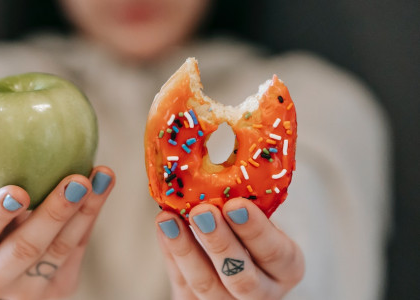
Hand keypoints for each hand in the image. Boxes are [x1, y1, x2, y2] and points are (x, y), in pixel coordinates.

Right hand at [0, 166, 114, 299]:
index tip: (18, 189)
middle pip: (25, 248)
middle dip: (54, 213)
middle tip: (76, 181)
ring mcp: (25, 292)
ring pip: (59, 251)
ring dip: (84, 211)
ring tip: (101, 177)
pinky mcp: (56, 290)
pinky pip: (77, 251)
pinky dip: (90, 217)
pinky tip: (102, 188)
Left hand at [156, 198, 303, 299]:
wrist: (234, 262)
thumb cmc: (250, 231)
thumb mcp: (261, 218)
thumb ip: (248, 203)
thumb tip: (224, 155)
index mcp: (286, 267)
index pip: (277, 254)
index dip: (256, 231)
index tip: (236, 204)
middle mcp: (262, 293)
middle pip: (242, 278)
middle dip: (220, 243)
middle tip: (202, 211)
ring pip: (206, 285)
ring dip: (185, 249)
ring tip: (168, 218)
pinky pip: (182, 284)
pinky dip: (171, 254)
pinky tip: (163, 227)